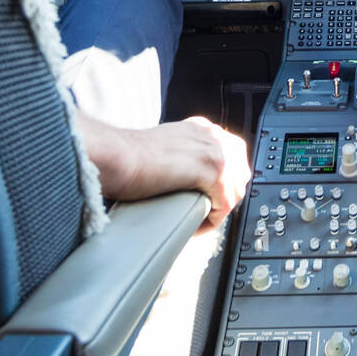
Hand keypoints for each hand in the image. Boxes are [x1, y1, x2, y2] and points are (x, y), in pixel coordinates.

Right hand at [91, 115, 250, 226]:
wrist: (118, 156)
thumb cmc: (127, 156)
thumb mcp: (163, 148)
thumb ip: (179, 156)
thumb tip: (183, 176)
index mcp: (201, 128)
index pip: (230, 156)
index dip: (222, 182)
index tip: (209, 199)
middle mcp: (213, 135)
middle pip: (238, 173)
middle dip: (224, 197)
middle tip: (205, 214)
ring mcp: (216, 151)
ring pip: (233, 191)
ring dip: (217, 211)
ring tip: (197, 223)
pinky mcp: (213, 171)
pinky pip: (224, 205)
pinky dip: (210, 221)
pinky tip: (195, 227)